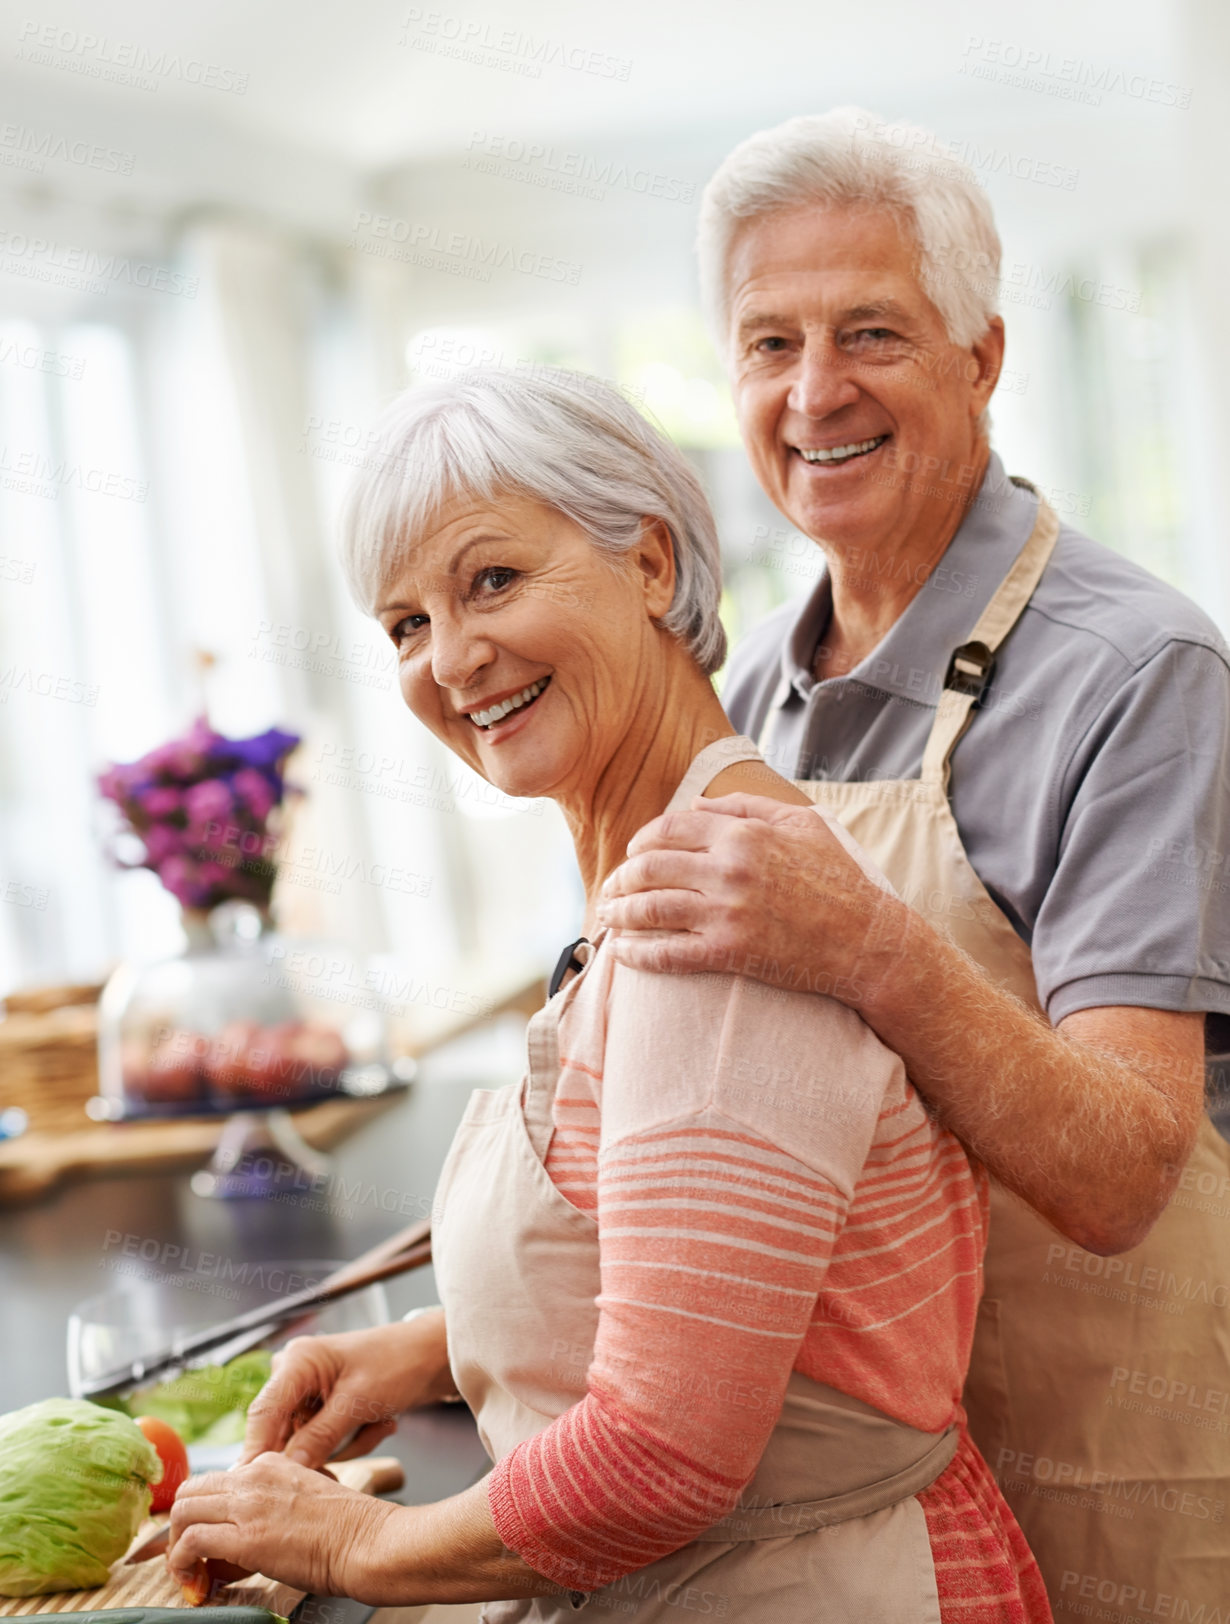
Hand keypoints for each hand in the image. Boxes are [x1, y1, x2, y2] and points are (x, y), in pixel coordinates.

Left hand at [167, 1451, 395, 1600]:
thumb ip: (275, 1501)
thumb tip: (248, 1529)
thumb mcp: (307, 1496)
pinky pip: (190, 1543)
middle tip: (190, 1558)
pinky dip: (181, 1565)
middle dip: (180, 1527)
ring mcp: (248, 1504)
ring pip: (180, 1512)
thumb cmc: (349, 1529)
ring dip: (176, 1548)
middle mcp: (254, 1475)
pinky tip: (195, 1582)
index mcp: (270, 1463)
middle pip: (189, 1491)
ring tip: (190, 1574)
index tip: (207, 1542)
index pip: (215, 1481)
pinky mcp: (245, 1537)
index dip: (204, 1514)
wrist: (367, 1542)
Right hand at [240, 1311, 454, 1467]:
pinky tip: (379, 1422)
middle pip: (284, 1432)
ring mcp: (309, 1392)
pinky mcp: (323, 1407)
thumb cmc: (399, 1364)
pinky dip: (352, 1440)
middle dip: (324, 1445)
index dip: (257, 1451)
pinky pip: (324, 1441)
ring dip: (346, 1443)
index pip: (263, 1412)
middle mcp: (296, 1374)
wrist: (433, 1358)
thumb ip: (319, 1437)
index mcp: (298, 1361)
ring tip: (379, 1422)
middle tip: (360, 1435)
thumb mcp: (359, 1402)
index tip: (254, 1485)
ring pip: (306, 1443)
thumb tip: (285, 1470)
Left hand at [597, 792, 897, 1005]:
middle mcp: (730, 870)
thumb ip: (747, 806)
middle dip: (620, 878)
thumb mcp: (803, 822)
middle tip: (609, 889)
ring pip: (651, 910)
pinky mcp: (730, 954)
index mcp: (743, 834)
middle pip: (649, 868)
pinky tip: (623, 954)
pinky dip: (638, 954)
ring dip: (619, 914)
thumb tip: (697, 802)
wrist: (867, 939)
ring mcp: (727, 913)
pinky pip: (668, 954)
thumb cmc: (838, 878)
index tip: (632, 853)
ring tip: (607, 918)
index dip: (641, 841)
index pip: (669, 829)